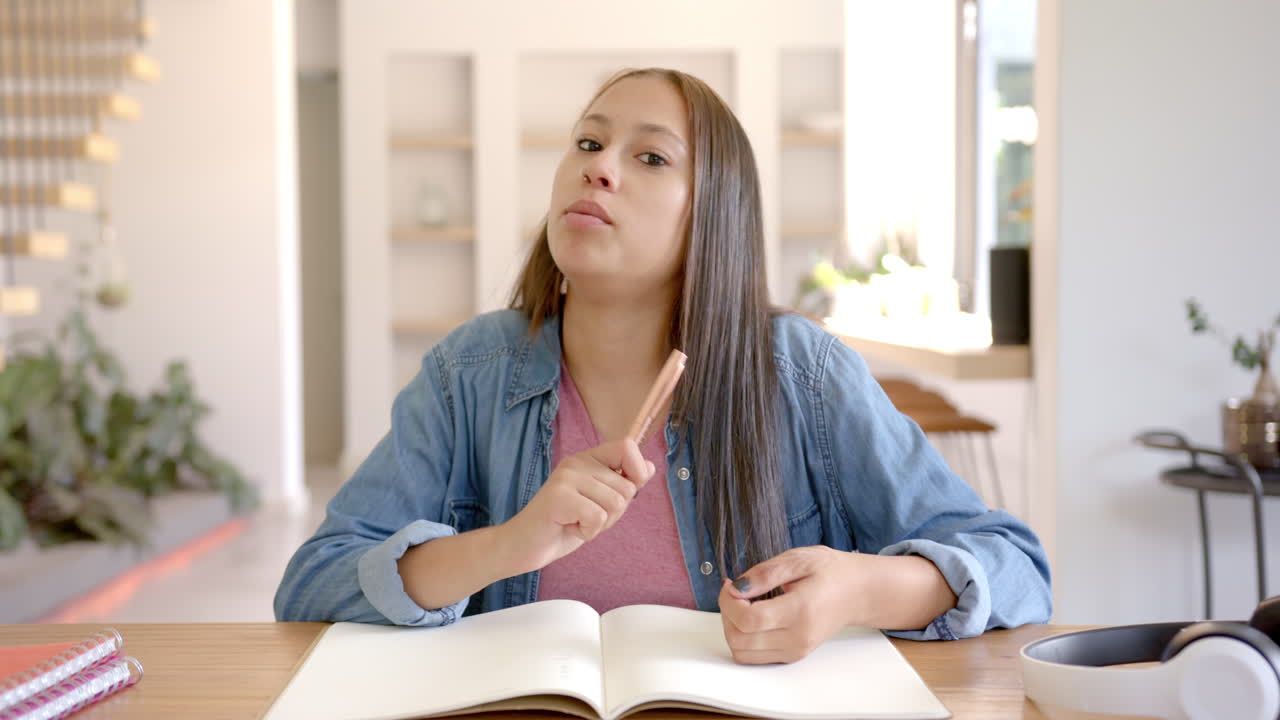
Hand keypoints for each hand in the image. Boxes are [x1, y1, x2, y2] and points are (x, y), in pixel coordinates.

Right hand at [500, 439, 653, 573]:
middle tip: (586, 517)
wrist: (523, 546)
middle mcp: (576, 462)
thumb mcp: (598, 503)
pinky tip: (569, 528)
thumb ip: (621, 484)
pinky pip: (598, 516)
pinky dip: (588, 532)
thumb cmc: (562, 525)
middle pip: (627, 486)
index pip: (626, 446)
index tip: (625, 492)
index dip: (637, 471)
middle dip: (614, 513)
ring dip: (600, 524)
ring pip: (615, 503)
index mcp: (587, 459)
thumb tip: (650, 467)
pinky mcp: (559, 496)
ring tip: (576, 522)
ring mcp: (566, 478)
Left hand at [718, 546, 864, 664]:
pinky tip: (751, 617)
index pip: (750, 620)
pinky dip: (744, 639)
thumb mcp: (797, 560)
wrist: (857, 592)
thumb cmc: (831, 572)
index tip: (731, 585)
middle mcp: (798, 638)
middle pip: (740, 641)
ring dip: (732, 629)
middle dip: (727, 615)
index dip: (729, 602)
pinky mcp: (793, 656)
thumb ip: (764, 574)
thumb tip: (736, 588)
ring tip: (742, 605)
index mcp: (801, 611)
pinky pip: (754, 657)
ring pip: (743, 654)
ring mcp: (796, 651)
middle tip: (734, 592)